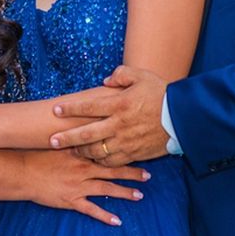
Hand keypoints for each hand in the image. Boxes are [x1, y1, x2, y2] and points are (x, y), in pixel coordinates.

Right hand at [23, 150, 151, 225]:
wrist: (22, 172)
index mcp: (81, 154)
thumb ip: (74, 140)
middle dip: (132, 173)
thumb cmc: (37, 156)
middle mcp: (83, 169)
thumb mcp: (58, 143)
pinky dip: (105, 216)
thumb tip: (88, 130)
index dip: (123, 152)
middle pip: (113, 170)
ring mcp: (78, 186)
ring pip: (107, 189)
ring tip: (139, 196)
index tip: (138, 151)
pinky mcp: (71, 200)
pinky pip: (92, 210)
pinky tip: (118, 221)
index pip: (107, 151)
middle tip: (147, 175)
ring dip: (125, 192)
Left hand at [49, 65, 170, 165]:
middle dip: (67, 138)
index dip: (70, 108)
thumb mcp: (142, 76)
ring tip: (71, 150)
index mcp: (119, 104)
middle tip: (51, 141)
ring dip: (81, 151)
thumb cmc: (162, 94)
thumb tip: (106, 80)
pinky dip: (100, 160)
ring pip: (96, 151)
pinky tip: (94, 158)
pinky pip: (112, 161)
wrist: (183, 118)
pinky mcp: (133, 153)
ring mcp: (125, 141)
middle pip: (86, 134)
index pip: (88, 106)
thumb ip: (122, 74)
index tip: (56, 109)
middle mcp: (119, 124)